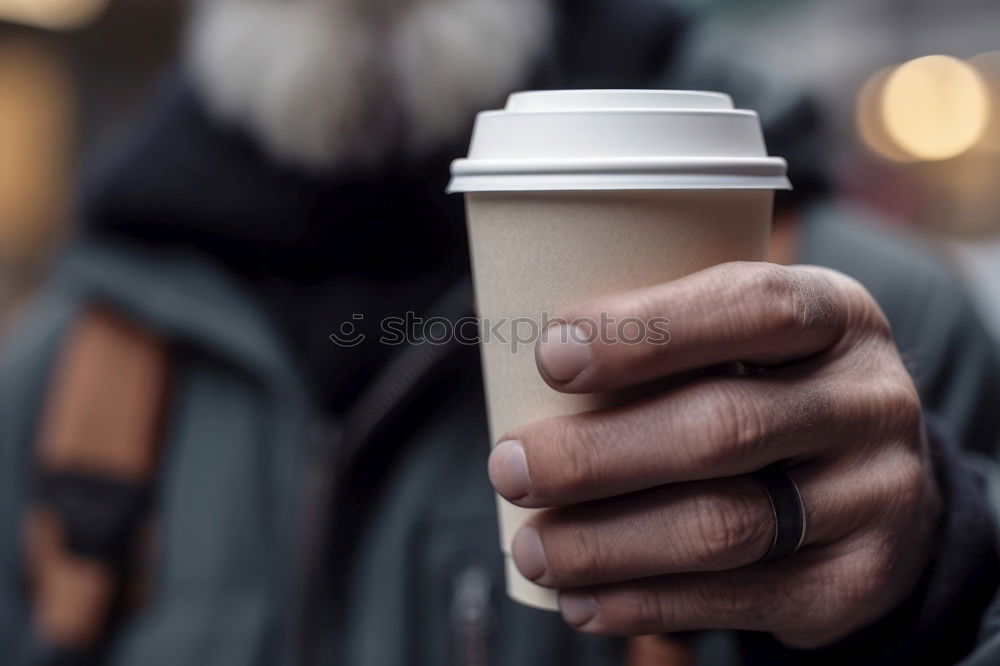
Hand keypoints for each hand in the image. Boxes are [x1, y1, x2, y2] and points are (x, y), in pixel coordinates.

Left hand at [488, 262, 940, 647]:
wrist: (883, 491)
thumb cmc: (774, 391)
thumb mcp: (751, 341)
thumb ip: (671, 345)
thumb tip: (527, 371)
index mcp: (837, 315)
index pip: (751, 305)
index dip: (646, 330)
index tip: (551, 356)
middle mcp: (868, 400)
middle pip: (723, 427)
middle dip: (596, 454)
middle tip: (511, 467)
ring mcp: (874, 495)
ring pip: (722, 527)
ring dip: (605, 543)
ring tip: (532, 549)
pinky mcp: (853, 581)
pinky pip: (736, 600)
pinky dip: (643, 603)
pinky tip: (581, 599)